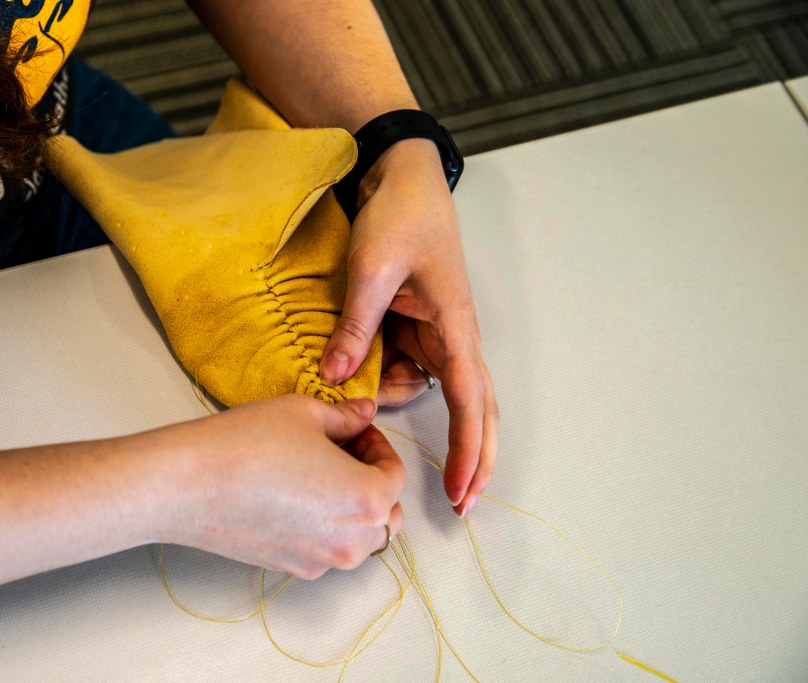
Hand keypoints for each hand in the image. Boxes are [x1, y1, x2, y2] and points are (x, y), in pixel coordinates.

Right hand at [155, 395, 404, 579]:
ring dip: (352, 507)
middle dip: (372, 480)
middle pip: (386, 513)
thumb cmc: (247, 443)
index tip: (353, 428)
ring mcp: (322, 561)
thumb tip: (364, 414)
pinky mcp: (292, 568)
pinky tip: (292, 494)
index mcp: (367, 499)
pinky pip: (326, 548)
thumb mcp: (306, 413)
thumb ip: (346, 417)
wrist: (188, 485)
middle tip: (340, 449)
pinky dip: (324, 526)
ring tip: (316, 472)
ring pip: (359, 537)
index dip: (377, 444)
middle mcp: (352, 540)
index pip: (396, 474)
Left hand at [320, 138, 497, 516]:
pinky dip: (406, 397)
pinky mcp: (417, 330)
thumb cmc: (400, 217)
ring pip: (449, 396)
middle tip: (463, 504)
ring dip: (441, 429)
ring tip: (434, 472)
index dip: (467, 447)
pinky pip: (416, 373)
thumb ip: (357, 327)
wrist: (403, 178)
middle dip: (474, 456)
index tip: (462, 489)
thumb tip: (336, 380)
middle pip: (477, 409)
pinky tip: (390, 410)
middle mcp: (454, 338)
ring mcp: (437, 336)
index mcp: (455, 326)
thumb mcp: (371, 271)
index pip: (470, 399)